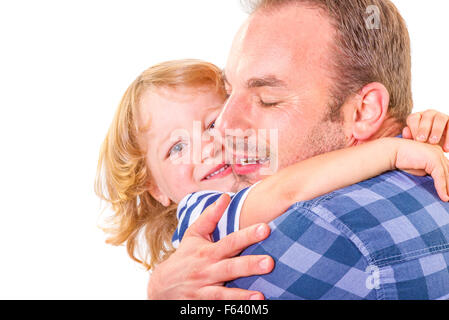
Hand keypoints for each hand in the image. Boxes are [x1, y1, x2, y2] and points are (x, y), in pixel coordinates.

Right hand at [147, 194, 273, 299]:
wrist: (160, 286)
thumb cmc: (184, 257)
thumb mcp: (193, 235)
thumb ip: (210, 216)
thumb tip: (225, 197)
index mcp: (208, 252)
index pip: (230, 241)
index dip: (248, 235)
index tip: (266, 228)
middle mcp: (207, 270)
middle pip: (230, 268)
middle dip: (249, 265)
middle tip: (270, 262)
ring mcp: (204, 290)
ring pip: (223, 293)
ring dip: (242, 296)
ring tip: (261, 296)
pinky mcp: (202, 305)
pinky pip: (218, 307)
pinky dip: (232, 308)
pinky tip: (248, 309)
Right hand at [394, 139, 448, 201]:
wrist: (391, 152)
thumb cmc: (401, 160)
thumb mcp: (419, 168)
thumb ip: (429, 172)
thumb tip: (438, 183)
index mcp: (436, 152)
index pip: (446, 169)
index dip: (447, 181)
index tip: (447, 193)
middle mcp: (438, 151)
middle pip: (448, 171)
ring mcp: (437, 154)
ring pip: (446, 175)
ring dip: (448, 189)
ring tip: (447, 200)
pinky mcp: (433, 160)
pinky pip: (440, 176)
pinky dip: (442, 188)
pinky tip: (444, 197)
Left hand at [403, 110, 448, 151]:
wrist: (439, 145)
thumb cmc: (423, 143)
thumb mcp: (416, 140)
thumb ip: (410, 136)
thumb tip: (405, 132)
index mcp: (418, 117)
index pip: (413, 118)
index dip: (413, 128)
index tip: (415, 139)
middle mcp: (429, 114)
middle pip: (426, 116)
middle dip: (424, 129)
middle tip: (422, 140)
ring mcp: (441, 116)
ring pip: (440, 119)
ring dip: (437, 130)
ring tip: (433, 142)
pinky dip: (448, 138)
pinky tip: (446, 148)